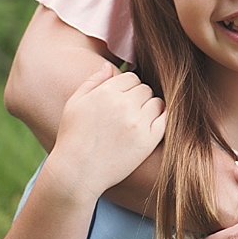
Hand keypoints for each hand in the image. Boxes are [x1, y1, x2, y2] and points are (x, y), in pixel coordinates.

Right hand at [41, 68, 166, 204]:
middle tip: (129, 111)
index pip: (131, 77)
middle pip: (145, 89)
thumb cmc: (72, 137)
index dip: (127, 87)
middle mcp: (124, 104)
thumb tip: (109, 66)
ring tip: (138, 119)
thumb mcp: (75, 104)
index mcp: (106, 92)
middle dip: (139, 97)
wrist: (77, 172)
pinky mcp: (148, 140)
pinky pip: (165, 119)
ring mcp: (138, 123)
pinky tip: (151, 124)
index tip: (122, 99)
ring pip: (157, 102)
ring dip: (150, 107)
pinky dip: (161, 118)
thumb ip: (93, 81)